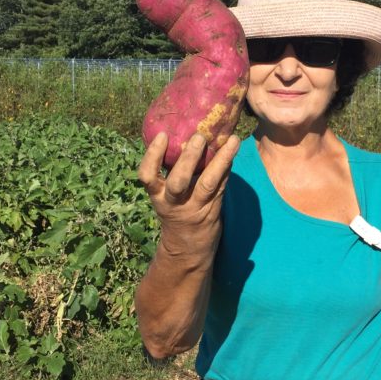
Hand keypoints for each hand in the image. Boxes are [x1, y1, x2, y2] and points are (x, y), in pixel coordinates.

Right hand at [138, 132, 239, 248]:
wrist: (187, 247)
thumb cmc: (174, 210)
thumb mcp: (163, 194)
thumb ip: (167, 170)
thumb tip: (178, 132)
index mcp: (157, 195)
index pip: (147, 175)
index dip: (153, 155)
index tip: (163, 135)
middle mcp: (174, 202)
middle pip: (179, 181)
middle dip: (188, 158)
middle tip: (199, 136)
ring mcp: (195, 207)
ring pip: (207, 183)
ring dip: (220, 161)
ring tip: (231, 140)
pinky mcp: (213, 209)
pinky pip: (222, 185)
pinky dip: (227, 166)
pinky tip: (233, 149)